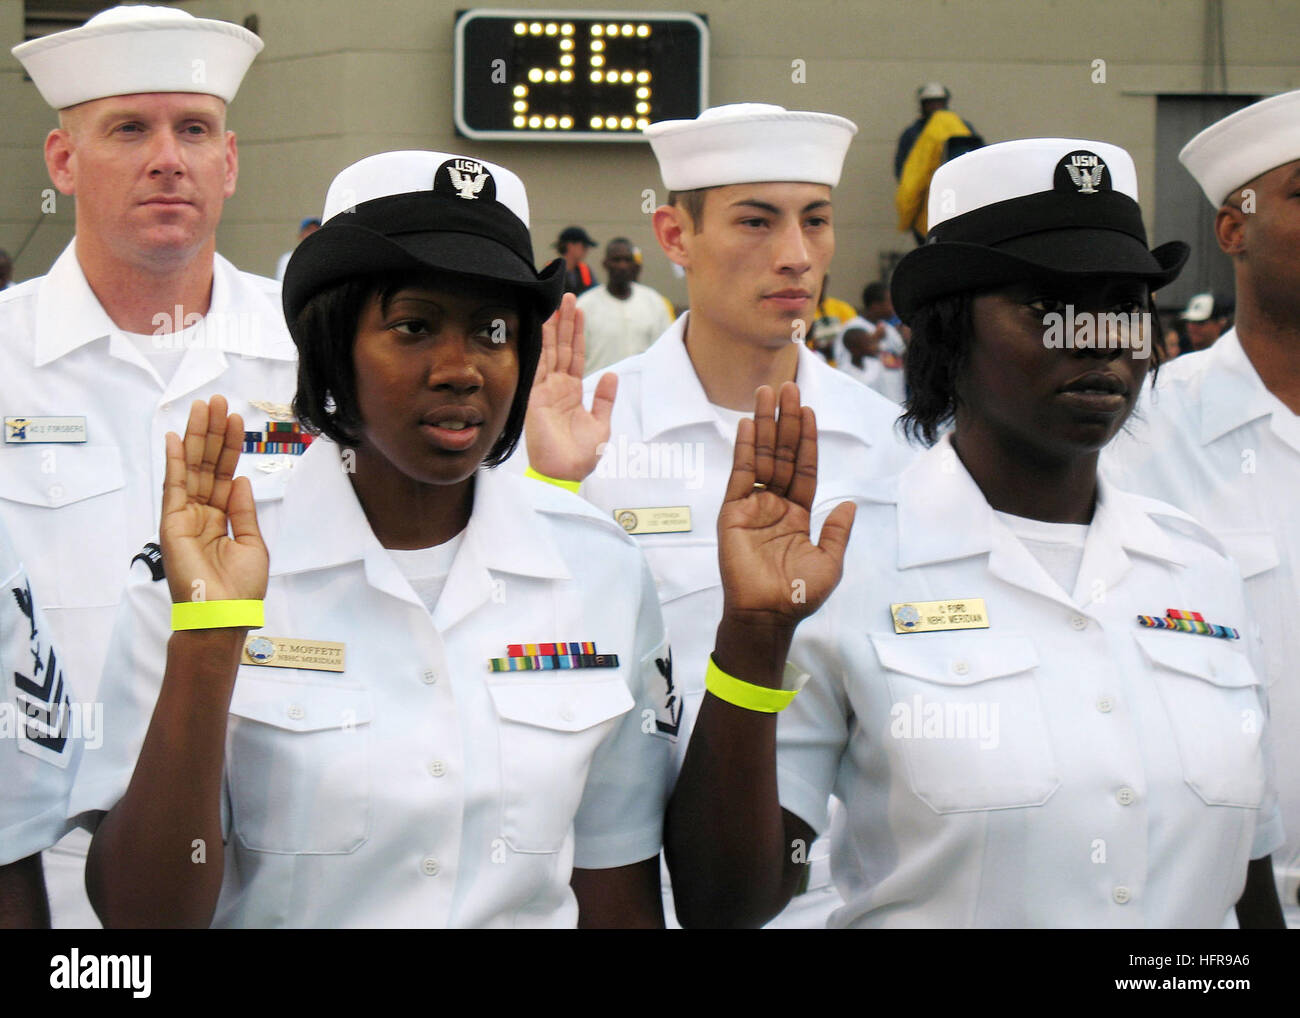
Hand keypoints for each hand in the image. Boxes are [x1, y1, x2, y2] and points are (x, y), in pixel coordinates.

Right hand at [160, 396, 268, 606]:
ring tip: (203, 407)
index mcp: (223, 517)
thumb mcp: (252, 543)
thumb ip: (243, 510)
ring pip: (192, 468)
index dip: (230, 447)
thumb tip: (240, 480)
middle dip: (212, 432)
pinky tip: (178, 438)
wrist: (223, 613)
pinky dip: (175, 461)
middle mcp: (203, 512)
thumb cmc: (240, 587)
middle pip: (207, 464)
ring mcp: (186, 515)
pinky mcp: (172, 522)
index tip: (236, 419)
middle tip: (216, 401)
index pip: (225, 473)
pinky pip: (174, 485)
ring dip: (197, 437)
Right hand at [525, 292, 617, 481]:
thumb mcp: (600, 424)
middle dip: (566, 322)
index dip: (578, 333)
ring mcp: (545, 390)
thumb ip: (605, 399)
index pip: (576, 356)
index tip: (579, 311)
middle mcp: (557, 387)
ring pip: (551, 351)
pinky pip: (539, 366)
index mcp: (573, 393)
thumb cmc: (581, 456)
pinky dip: (542, 347)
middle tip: (568, 296)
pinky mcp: (536, 397)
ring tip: (559, 303)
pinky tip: (544, 328)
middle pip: (563, 347)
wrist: (565, 474)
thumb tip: (612, 374)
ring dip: (555, 327)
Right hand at [717, 383, 855, 630]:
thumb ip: (837, 532)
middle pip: (782, 454)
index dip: (806, 439)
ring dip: (764, 425)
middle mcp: (775, 504)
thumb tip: (850, 504)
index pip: (804, 468)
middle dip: (786, 421)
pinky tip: (746, 424)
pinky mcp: (732, 512)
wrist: (767, 615)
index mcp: (798, 514)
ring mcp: (753, 506)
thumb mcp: (830, 563)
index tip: (809, 410)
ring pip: (761, 457)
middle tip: (788, 387)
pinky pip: (740, 475)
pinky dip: (743, 449)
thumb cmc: (799, 595)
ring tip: (767, 393)